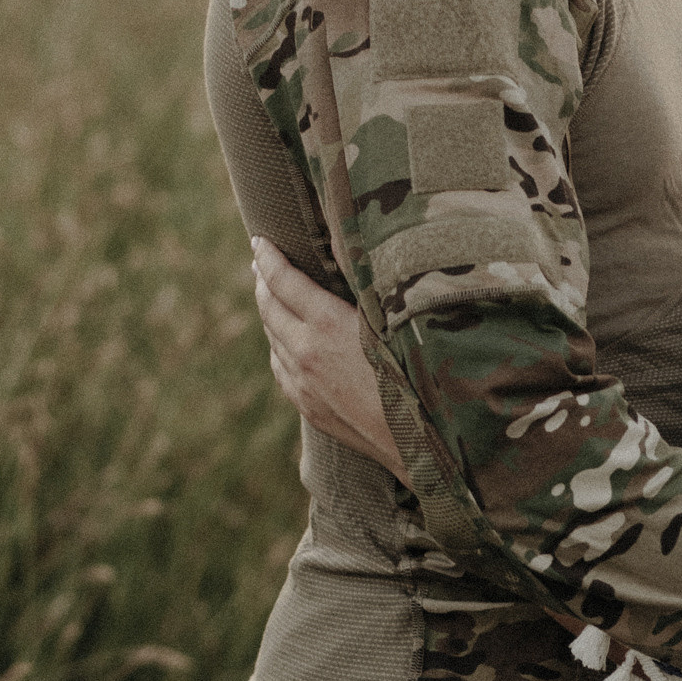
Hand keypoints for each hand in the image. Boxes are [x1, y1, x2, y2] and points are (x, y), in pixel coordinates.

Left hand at [251, 240, 409, 483]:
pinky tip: (284, 342)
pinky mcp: (308, 406)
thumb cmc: (420, 372)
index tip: (259, 239)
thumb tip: (348, 249)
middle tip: (261, 262)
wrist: (421, 440)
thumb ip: (367, 285)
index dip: (269, 257)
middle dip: (263, 281)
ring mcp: (304, 383)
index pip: (284, 281)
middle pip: (269, 308)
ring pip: (273, 339)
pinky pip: (281, 368)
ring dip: (270, 313)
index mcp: (328, 324)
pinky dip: (278, 346)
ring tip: (271, 296)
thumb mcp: (395, 318)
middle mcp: (307, 352)